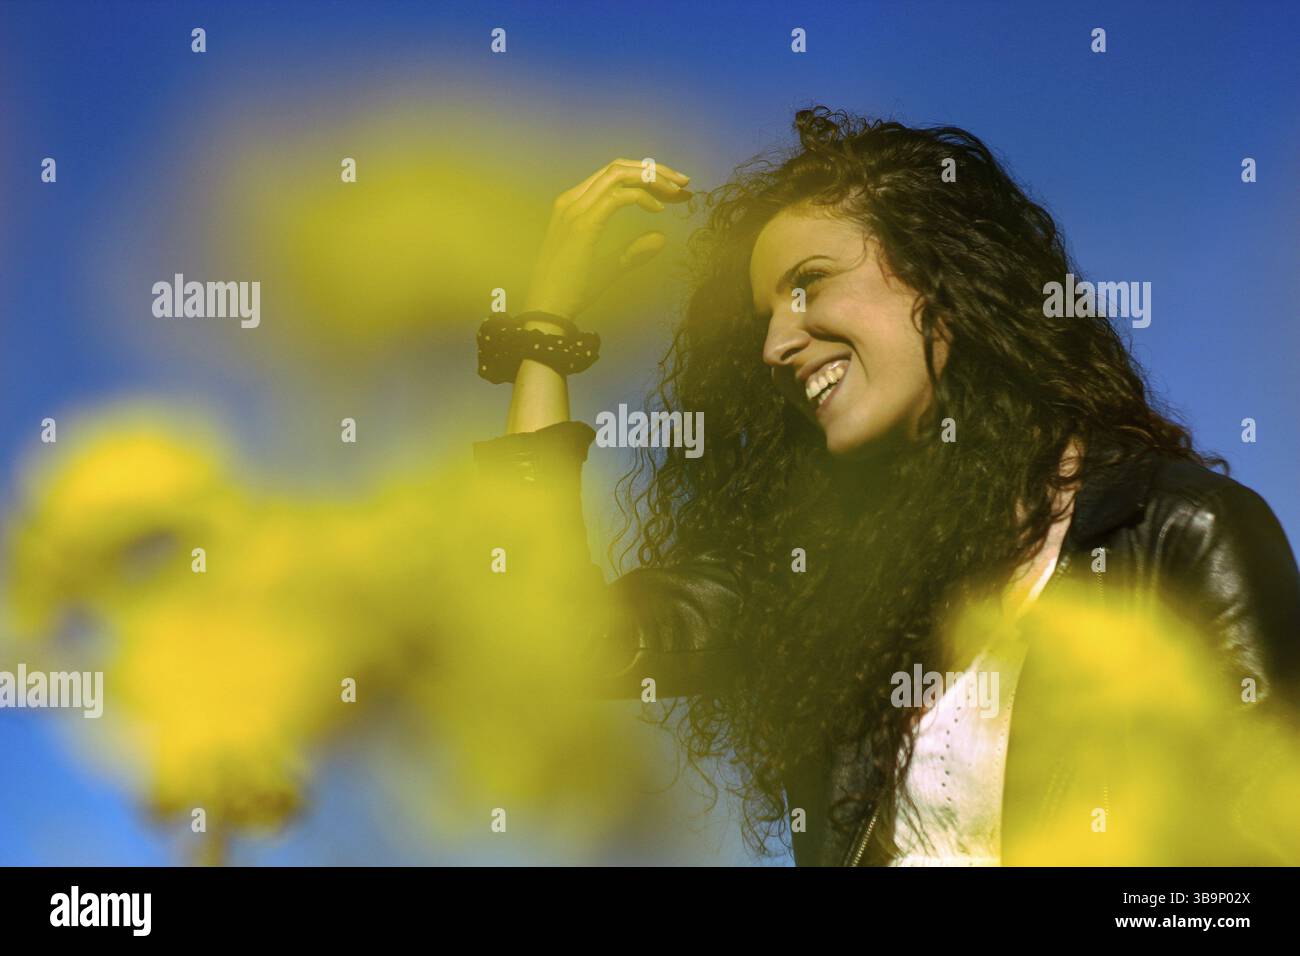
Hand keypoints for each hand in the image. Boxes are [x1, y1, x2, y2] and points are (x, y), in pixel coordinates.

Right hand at [522, 158, 692, 326]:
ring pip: (619, 174)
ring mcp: (576, 210)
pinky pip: (619, 197)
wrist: (548, 309)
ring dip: (652, 177)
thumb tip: (660, 238)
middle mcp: (572, 200)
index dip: (645, 175)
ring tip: (676, 191)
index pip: (612, 175)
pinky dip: (643, 197)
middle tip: (684, 181)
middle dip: (654, 170)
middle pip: (618, 167)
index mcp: (573, 205)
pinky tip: (658, 210)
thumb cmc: (573, 290)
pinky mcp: (584, 224)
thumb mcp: (610, 266)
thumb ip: (634, 251)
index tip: (673, 188)